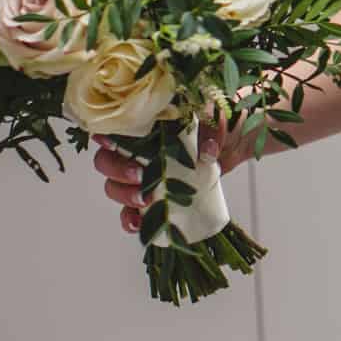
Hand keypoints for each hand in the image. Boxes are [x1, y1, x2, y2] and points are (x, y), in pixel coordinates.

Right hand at [91, 111, 254, 235]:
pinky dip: (129, 219)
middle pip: (106, 161)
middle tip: (139, 176)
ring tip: (145, 199)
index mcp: (143, 123)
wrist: (236, 139)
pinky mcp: (154, 197)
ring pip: (114, 187)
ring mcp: (142, 175)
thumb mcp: (214, 117)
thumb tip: (206, 152)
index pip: (111, 129)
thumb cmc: (217, 120)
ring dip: (124, 195)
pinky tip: (137, 223)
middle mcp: (136, 149)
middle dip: (117, 170)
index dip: (104, 137)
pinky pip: (131, 212)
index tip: (111, 143)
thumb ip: (207, 129)